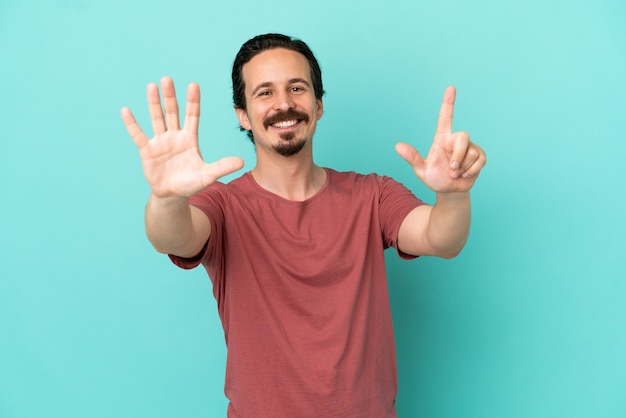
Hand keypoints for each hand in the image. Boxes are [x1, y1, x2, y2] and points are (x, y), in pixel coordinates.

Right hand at [121, 76, 243, 197]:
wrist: (172, 195)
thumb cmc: (191, 183)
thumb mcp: (208, 175)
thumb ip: (222, 167)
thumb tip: (242, 162)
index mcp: (190, 139)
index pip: (192, 116)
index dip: (193, 101)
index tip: (193, 85)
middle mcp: (175, 136)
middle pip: (173, 112)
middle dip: (170, 97)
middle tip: (167, 79)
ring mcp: (160, 142)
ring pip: (157, 119)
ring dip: (153, 103)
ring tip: (151, 86)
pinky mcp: (147, 151)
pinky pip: (138, 135)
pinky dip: (132, 124)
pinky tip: (126, 110)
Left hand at [395, 86, 485, 193]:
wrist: (450, 192)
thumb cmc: (435, 178)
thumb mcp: (422, 170)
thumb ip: (412, 158)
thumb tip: (398, 146)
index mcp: (442, 139)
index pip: (445, 117)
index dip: (448, 103)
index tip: (451, 88)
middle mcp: (456, 141)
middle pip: (463, 135)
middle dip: (458, 155)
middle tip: (451, 169)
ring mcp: (469, 148)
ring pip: (471, 152)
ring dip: (462, 168)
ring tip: (455, 174)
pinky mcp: (479, 156)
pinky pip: (480, 160)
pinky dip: (471, 171)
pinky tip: (464, 175)